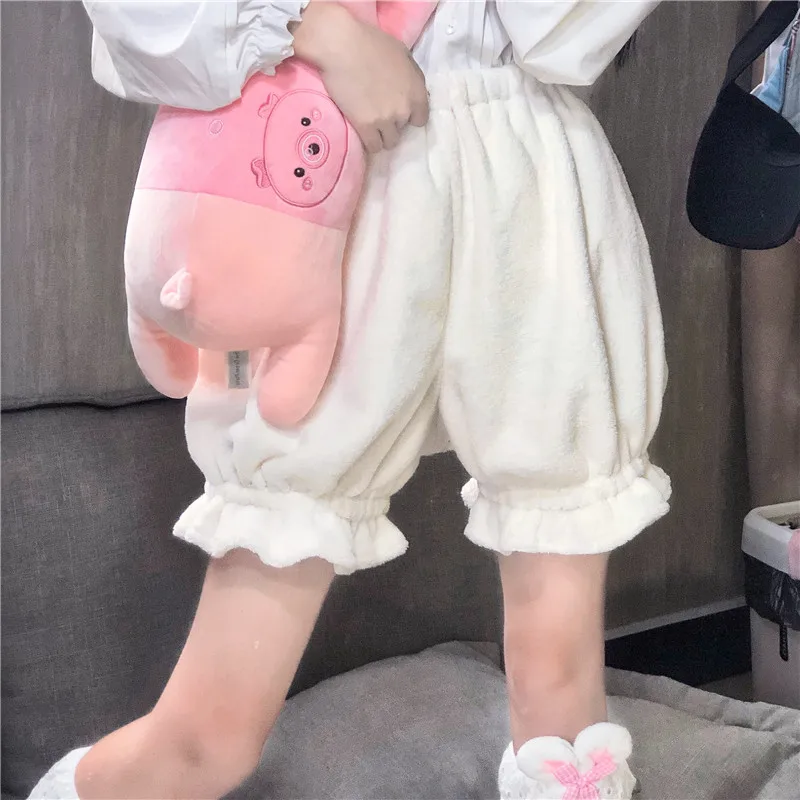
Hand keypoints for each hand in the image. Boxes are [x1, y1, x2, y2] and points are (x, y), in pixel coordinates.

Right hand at [291, 2, 428, 152]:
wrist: (343, 47)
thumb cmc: (371, 42)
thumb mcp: (402, 54)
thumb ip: (411, 75)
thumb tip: (410, 89)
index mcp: (417, 91)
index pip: (421, 119)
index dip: (410, 116)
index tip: (398, 110)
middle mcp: (405, 109)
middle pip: (402, 129)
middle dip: (393, 123)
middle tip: (379, 111)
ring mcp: (386, 120)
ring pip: (389, 142)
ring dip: (382, 136)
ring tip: (370, 124)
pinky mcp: (366, 127)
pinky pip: (374, 147)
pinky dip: (370, 143)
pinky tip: (363, 133)